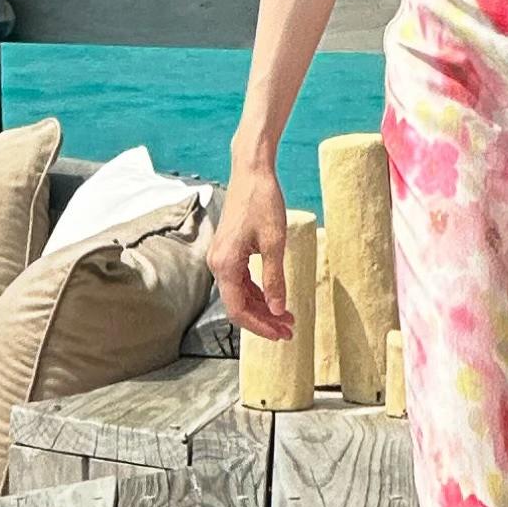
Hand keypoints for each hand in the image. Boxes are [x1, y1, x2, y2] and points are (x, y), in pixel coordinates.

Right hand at [210, 158, 296, 345]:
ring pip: (240, 294)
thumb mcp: (275, 243)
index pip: (238, 310)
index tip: (281, 335)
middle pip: (238, 305)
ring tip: (287, 317)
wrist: (251, 171)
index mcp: (225, 264)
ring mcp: (221, 256)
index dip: (260, 327)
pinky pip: (241, 281)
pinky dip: (257, 292)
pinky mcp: (228, 250)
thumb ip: (275, 279)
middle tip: (289, 330)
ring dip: (262, 307)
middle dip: (264, 320)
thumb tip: (278, 310)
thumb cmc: (263, 201)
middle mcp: (217, 263)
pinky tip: (274, 298)